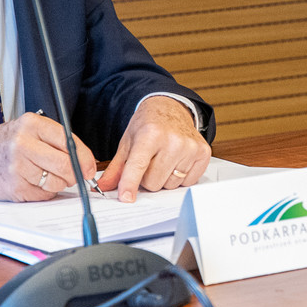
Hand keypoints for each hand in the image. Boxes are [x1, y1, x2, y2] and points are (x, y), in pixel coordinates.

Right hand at [0, 112, 97, 201]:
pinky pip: (44, 195)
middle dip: (75, 174)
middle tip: (75, 175)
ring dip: (59, 184)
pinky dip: (45, 192)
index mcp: (31, 125)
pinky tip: (34, 182)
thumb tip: (87, 163)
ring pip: (56, 182)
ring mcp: (17, 167)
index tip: (90, 167)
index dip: (84, 157)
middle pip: (65, 164)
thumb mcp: (30, 130)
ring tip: (46, 175)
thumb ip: (58, 141)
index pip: (68, 141)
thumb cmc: (9, 143)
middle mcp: (23, 144)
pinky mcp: (15, 187)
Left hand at [96, 97, 210, 202]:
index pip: (138, 166)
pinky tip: (177, 161)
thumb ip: (116, 168)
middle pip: (153, 182)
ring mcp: (190, 147)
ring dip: (164, 178)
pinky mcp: (203, 153)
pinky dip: (180, 177)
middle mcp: (173, 140)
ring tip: (164, 160)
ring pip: (170, 185)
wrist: (170, 108)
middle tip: (149, 163)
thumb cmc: (148, 125)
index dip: (130, 184)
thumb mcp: (128, 142)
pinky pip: (187, 183)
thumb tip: (103, 187)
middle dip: (147, 178)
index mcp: (150, 134)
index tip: (126, 197)